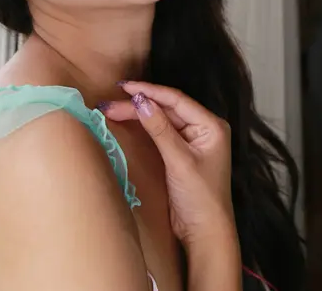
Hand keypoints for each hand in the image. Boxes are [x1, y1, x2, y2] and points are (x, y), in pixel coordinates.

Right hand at [100, 81, 237, 248]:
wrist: (205, 234)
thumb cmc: (200, 197)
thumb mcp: (179, 161)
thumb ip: (160, 129)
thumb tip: (141, 101)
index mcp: (211, 125)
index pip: (176, 100)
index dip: (150, 91)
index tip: (125, 88)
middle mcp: (203, 128)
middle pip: (167, 109)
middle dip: (139, 104)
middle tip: (111, 103)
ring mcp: (192, 140)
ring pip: (162, 119)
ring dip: (139, 114)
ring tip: (113, 109)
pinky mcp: (181, 152)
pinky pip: (161, 131)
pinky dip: (145, 126)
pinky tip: (130, 120)